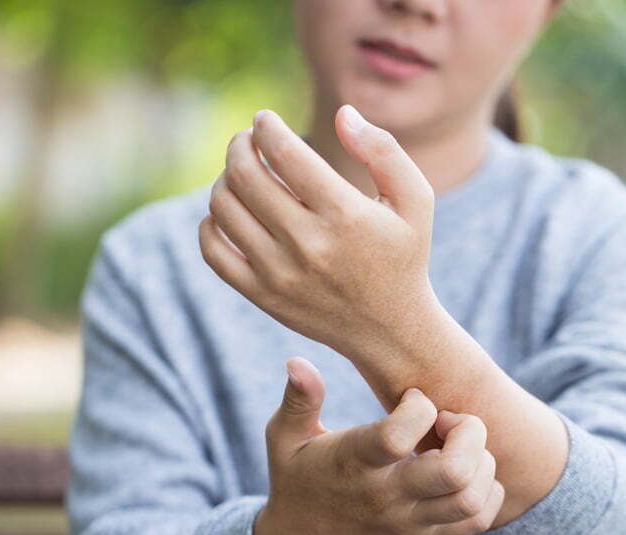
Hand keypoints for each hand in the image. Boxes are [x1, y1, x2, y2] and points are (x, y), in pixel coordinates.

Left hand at [198, 105, 439, 359]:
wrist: (390, 330)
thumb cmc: (402, 255)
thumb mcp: (415, 199)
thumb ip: (384, 150)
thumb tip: (342, 114)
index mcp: (344, 214)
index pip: (284, 152)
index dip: (266, 126)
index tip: (265, 119)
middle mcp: (308, 244)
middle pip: (245, 175)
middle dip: (239, 144)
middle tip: (247, 139)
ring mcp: (279, 273)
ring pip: (223, 208)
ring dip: (225, 178)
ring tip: (242, 173)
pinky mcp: (262, 296)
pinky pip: (213, 251)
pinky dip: (210, 222)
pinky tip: (228, 212)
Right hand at [252, 356, 505, 534]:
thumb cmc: (297, 478)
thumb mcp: (285, 438)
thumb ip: (298, 399)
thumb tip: (298, 362)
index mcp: (353, 464)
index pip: (398, 436)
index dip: (419, 407)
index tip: (412, 397)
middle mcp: (386, 496)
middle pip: (454, 472)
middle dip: (469, 433)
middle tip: (450, 420)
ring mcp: (410, 521)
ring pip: (471, 498)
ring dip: (482, 462)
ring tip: (461, 445)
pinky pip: (478, 520)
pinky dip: (489, 490)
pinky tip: (468, 469)